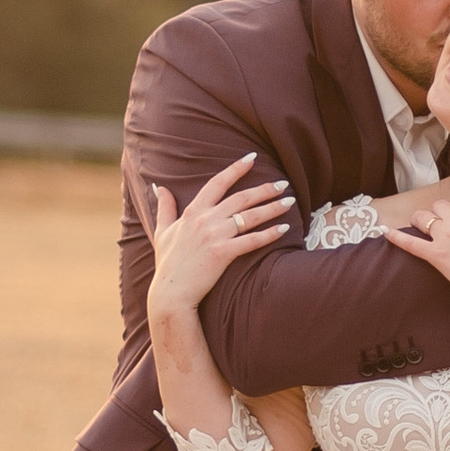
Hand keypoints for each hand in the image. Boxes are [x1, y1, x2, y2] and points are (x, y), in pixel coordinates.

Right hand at [145, 155, 295, 322]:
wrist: (171, 292)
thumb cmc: (168, 263)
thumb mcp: (162, 231)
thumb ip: (164, 208)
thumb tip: (159, 187)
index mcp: (193, 211)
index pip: (217, 183)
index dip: (236, 169)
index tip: (252, 158)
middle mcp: (206, 219)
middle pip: (241, 197)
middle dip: (265, 188)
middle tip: (283, 182)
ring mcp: (215, 236)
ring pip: (250, 216)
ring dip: (273, 207)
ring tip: (290, 201)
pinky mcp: (224, 253)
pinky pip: (252, 240)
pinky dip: (270, 234)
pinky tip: (284, 228)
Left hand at [374, 183, 449, 305]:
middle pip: (439, 206)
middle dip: (441, 214)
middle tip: (446, 227)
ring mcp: (445, 237)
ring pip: (423, 218)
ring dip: (421, 220)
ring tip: (422, 227)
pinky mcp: (436, 256)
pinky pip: (411, 243)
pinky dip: (396, 237)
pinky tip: (384, 231)